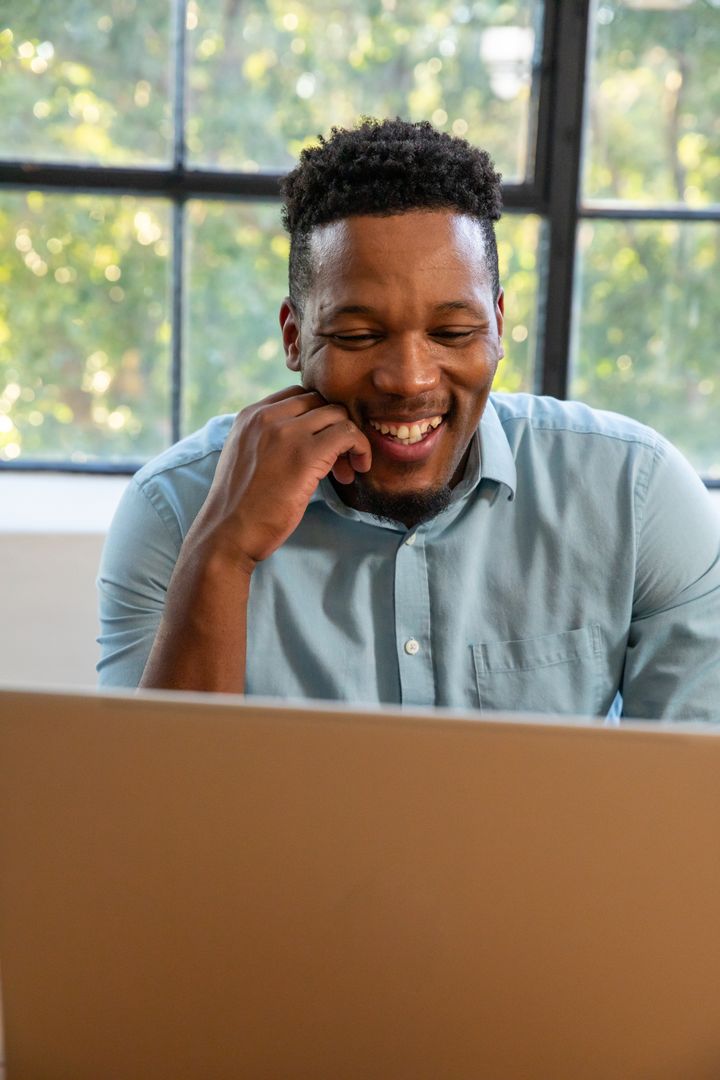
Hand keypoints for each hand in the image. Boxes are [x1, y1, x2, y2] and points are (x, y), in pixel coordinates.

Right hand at [193, 386, 371, 565]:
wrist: (228, 533)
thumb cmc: (239, 506)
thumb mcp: (247, 457)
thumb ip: (268, 439)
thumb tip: (304, 439)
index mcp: (250, 415)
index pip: (299, 397)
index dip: (319, 419)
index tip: (323, 446)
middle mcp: (266, 417)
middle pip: (321, 402)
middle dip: (335, 427)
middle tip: (340, 463)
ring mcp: (286, 433)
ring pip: (338, 415)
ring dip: (350, 440)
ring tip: (346, 472)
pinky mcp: (306, 454)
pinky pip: (347, 434)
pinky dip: (360, 448)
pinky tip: (357, 470)